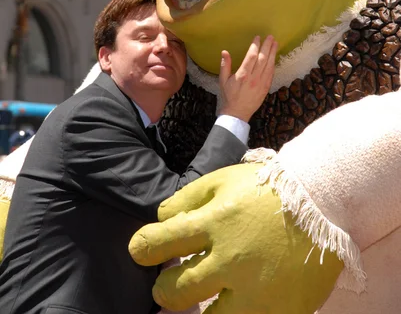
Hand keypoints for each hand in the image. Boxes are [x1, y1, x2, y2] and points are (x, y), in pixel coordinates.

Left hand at [130, 164, 342, 313]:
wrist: (322, 200)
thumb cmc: (268, 187)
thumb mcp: (223, 179)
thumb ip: (188, 198)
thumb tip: (160, 219)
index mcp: (213, 223)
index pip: (159, 243)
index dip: (142, 248)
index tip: (141, 251)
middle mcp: (229, 260)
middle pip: (175, 291)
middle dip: (163, 290)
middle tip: (167, 286)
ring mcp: (254, 291)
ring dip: (194, 313)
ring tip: (198, 303)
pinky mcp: (278, 311)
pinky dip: (233, 313)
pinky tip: (231, 305)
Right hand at [219, 36, 276, 122]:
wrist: (237, 113)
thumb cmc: (229, 96)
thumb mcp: (223, 80)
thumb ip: (225, 65)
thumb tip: (224, 52)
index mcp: (243, 75)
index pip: (251, 56)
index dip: (255, 46)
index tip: (257, 38)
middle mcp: (254, 78)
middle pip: (263, 58)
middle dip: (267, 46)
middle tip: (270, 37)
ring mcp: (261, 83)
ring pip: (269, 65)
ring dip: (273, 53)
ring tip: (275, 43)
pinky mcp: (266, 88)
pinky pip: (271, 73)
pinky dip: (273, 64)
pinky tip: (274, 57)